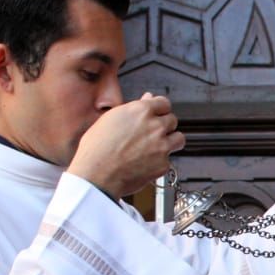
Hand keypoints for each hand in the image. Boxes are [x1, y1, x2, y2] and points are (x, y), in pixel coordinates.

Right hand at [68, 93, 183, 198]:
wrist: (96, 175)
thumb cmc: (97, 148)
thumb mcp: (110, 119)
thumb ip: (133, 109)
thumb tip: (147, 99)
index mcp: (141, 111)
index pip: (164, 103)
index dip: (159, 109)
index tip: (157, 114)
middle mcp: (155, 126)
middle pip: (172, 120)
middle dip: (164, 125)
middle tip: (151, 134)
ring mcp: (162, 146)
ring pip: (178, 139)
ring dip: (170, 141)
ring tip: (156, 147)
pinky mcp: (163, 165)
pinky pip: (168, 160)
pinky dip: (159, 162)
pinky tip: (145, 163)